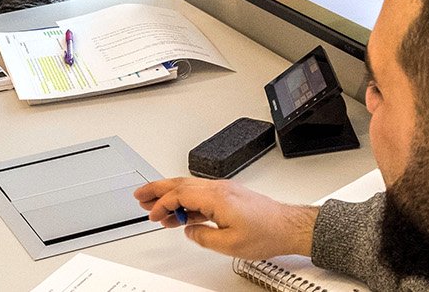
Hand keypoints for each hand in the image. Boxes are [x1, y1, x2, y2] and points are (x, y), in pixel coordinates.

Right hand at [133, 177, 318, 259]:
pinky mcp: (230, 196)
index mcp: (216, 197)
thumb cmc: (266, 232)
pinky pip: (200, 194)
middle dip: (157, 189)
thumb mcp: (229, 244)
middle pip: (180, 184)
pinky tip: (180, 213)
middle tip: (140, 195)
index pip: (180, 195)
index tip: (152, 214)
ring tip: (154, 205)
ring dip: (170, 195)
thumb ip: (203, 237)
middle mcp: (219, 189)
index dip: (162, 205)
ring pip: (189, 187)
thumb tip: (189, 230)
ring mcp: (224, 190)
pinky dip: (185, 201)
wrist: (288, 227)